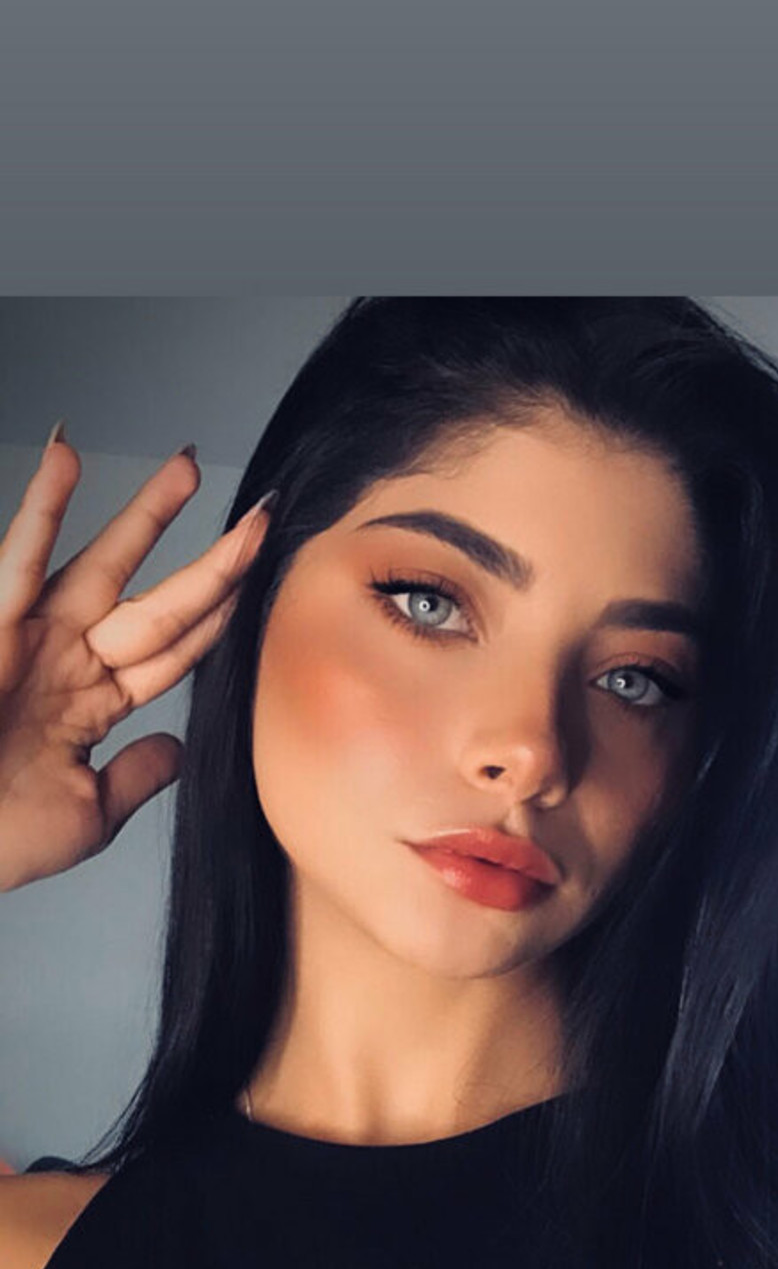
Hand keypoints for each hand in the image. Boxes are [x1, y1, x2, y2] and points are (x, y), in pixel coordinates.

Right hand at [0, 427, 271, 892]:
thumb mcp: (89, 812)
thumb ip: (136, 775)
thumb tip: (178, 750)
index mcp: (92, 702)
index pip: (174, 650)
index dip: (219, 616)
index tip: (261, 580)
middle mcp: (68, 660)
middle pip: (157, 599)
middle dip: (209, 558)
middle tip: (259, 514)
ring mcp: (31, 639)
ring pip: (103, 565)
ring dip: (146, 516)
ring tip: (189, 465)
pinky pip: (20, 561)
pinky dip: (42, 508)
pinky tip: (66, 456)